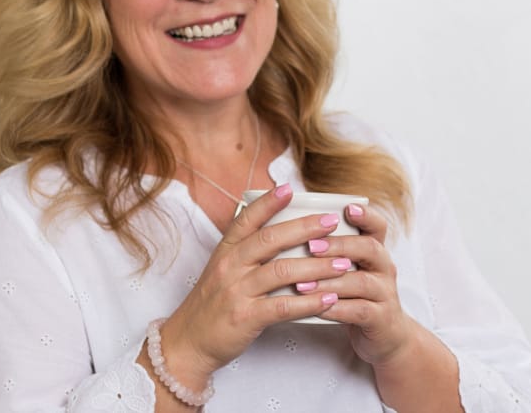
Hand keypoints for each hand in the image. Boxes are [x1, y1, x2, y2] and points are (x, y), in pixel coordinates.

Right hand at [158, 185, 350, 383]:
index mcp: (226, 250)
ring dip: (316, 266)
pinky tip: (329, 298)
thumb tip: (280, 230)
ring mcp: (237, 290)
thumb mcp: (222, 268)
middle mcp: (230, 265)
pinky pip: (283, 306)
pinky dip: (309, 302)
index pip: (247, 218)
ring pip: (282, 271)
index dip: (268, 202)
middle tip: (331, 222)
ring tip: (342, 262)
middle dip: (304, 228)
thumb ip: (246, 249)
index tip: (289, 188)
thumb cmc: (212, 302)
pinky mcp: (245, 317)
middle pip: (270, 239)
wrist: (188, 341)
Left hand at [303, 203, 412, 365]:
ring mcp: (385, 293)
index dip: (366, 215)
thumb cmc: (356, 293)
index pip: (377, 225)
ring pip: (361, 282)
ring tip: (302, 283)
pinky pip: (359, 311)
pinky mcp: (381, 319)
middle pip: (369, 248)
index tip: (347, 207)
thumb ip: (331, 249)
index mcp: (374, 250)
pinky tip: (316, 307)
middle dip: (339, 245)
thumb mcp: (349, 267)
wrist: (385, 334)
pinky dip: (336, 309)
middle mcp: (384, 267)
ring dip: (330, 281)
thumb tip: (291, 226)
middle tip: (311, 247)